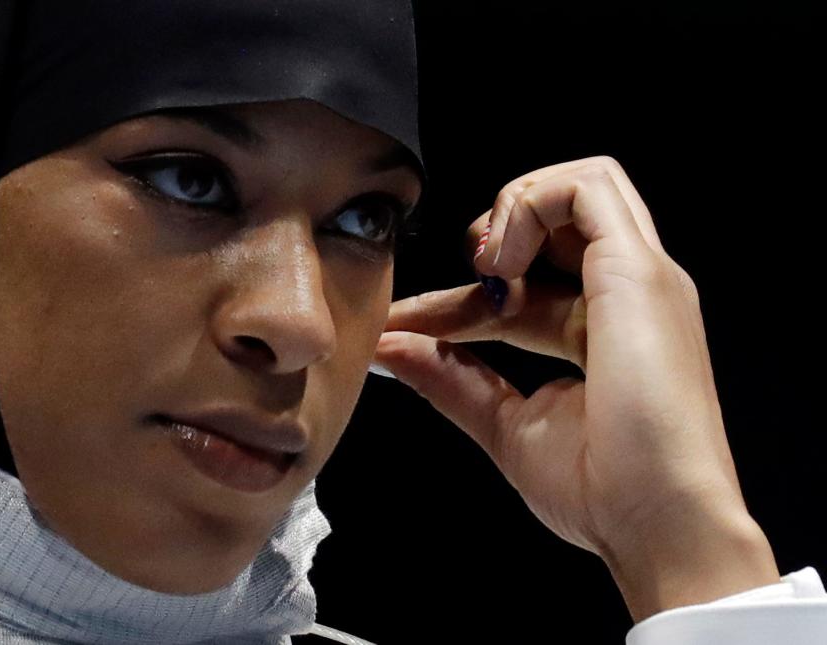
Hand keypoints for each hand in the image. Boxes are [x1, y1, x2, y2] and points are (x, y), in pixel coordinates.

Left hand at [373, 156, 779, 620]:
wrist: (660, 524)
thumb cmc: (604, 493)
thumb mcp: (507, 424)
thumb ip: (451, 379)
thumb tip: (391, 349)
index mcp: (602, 330)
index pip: (523, 287)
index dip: (457, 299)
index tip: (406, 323)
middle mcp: (626, 292)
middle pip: (558, 220)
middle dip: (496, 232)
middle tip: (464, 281)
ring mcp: (638, 276)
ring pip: (581, 184)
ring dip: (516, 208)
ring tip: (489, 265)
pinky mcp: (638, 271)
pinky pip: (586, 187)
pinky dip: (530, 205)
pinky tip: (502, 262)